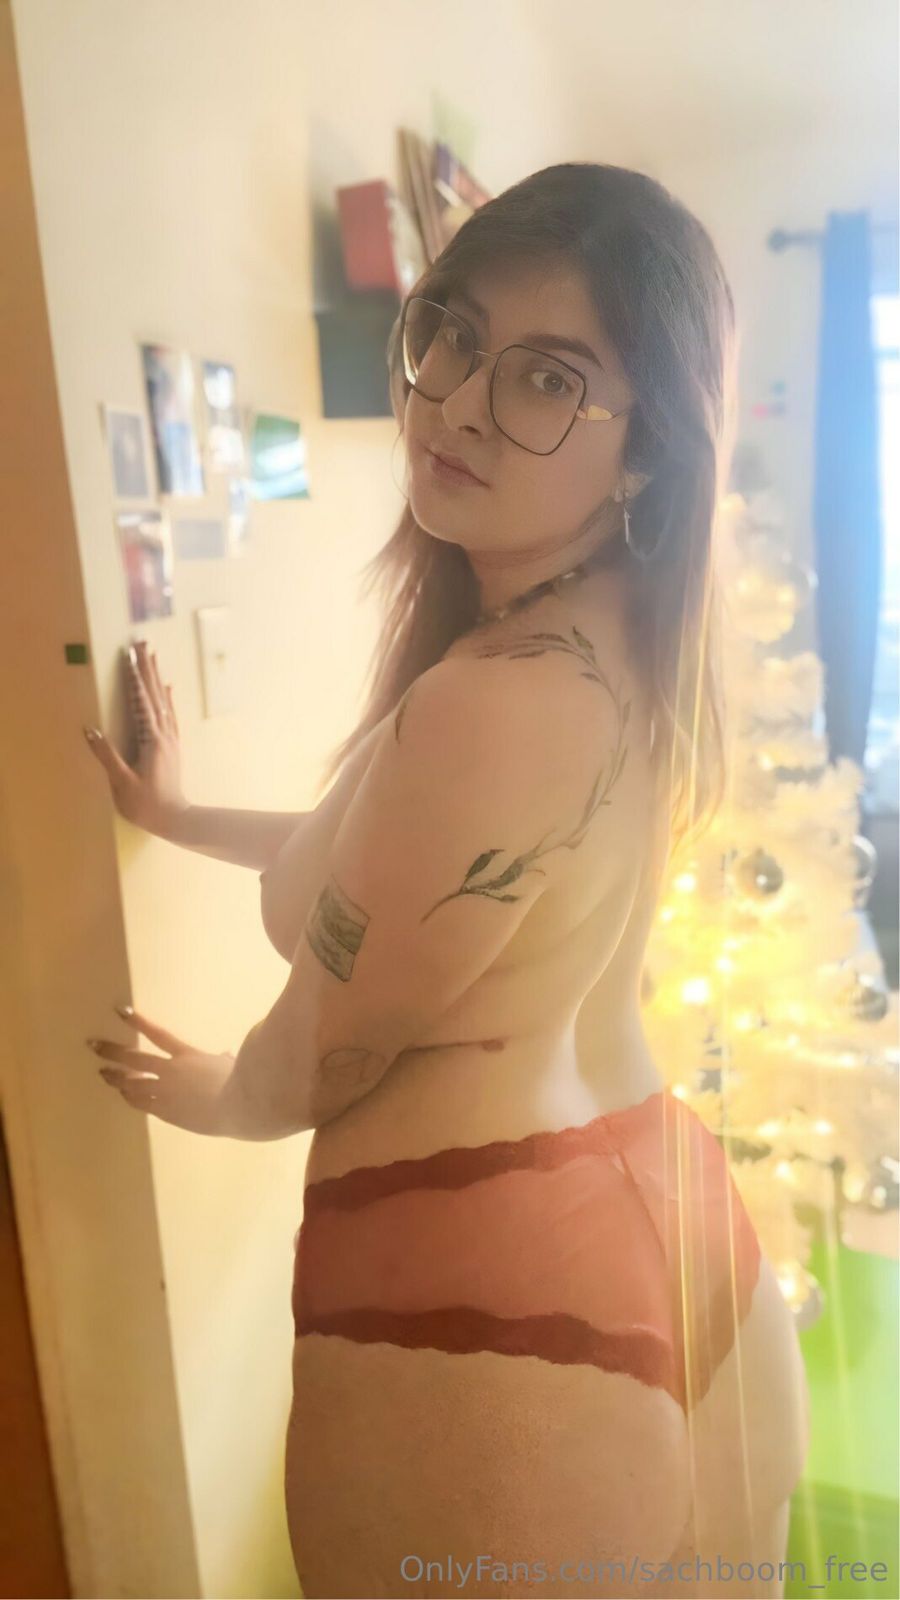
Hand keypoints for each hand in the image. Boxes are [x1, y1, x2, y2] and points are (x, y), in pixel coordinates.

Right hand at [83, 641, 188, 837]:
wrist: (174, 818)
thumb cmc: (145, 803)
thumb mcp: (122, 781)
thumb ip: (107, 755)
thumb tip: (90, 730)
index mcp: (150, 739)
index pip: (140, 701)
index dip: (133, 677)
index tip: (128, 655)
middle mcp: (163, 733)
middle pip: (154, 694)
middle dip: (146, 667)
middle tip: (142, 643)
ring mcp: (170, 738)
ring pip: (163, 700)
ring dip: (156, 676)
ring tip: (152, 655)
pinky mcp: (172, 745)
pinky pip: (170, 714)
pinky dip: (167, 698)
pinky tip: (167, 687)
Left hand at [88, 1007, 235, 1135]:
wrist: (238, 1107)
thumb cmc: (239, 1082)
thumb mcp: (228, 1066)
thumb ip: (221, 1059)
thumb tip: (224, 1055)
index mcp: (187, 1055)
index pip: (158, 1034)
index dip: (138, 1022)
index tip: (121, 1011)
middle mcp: (171, 1071)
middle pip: (135, 1059)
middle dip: (112, 1051)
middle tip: (94, 1046)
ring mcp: (165, 1092)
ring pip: (132, 1083)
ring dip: (116, 1077)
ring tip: (104, 1072)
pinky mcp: (165, 1112)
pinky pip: (141, 1103)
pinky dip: (130, 1097)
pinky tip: (123, 1095)